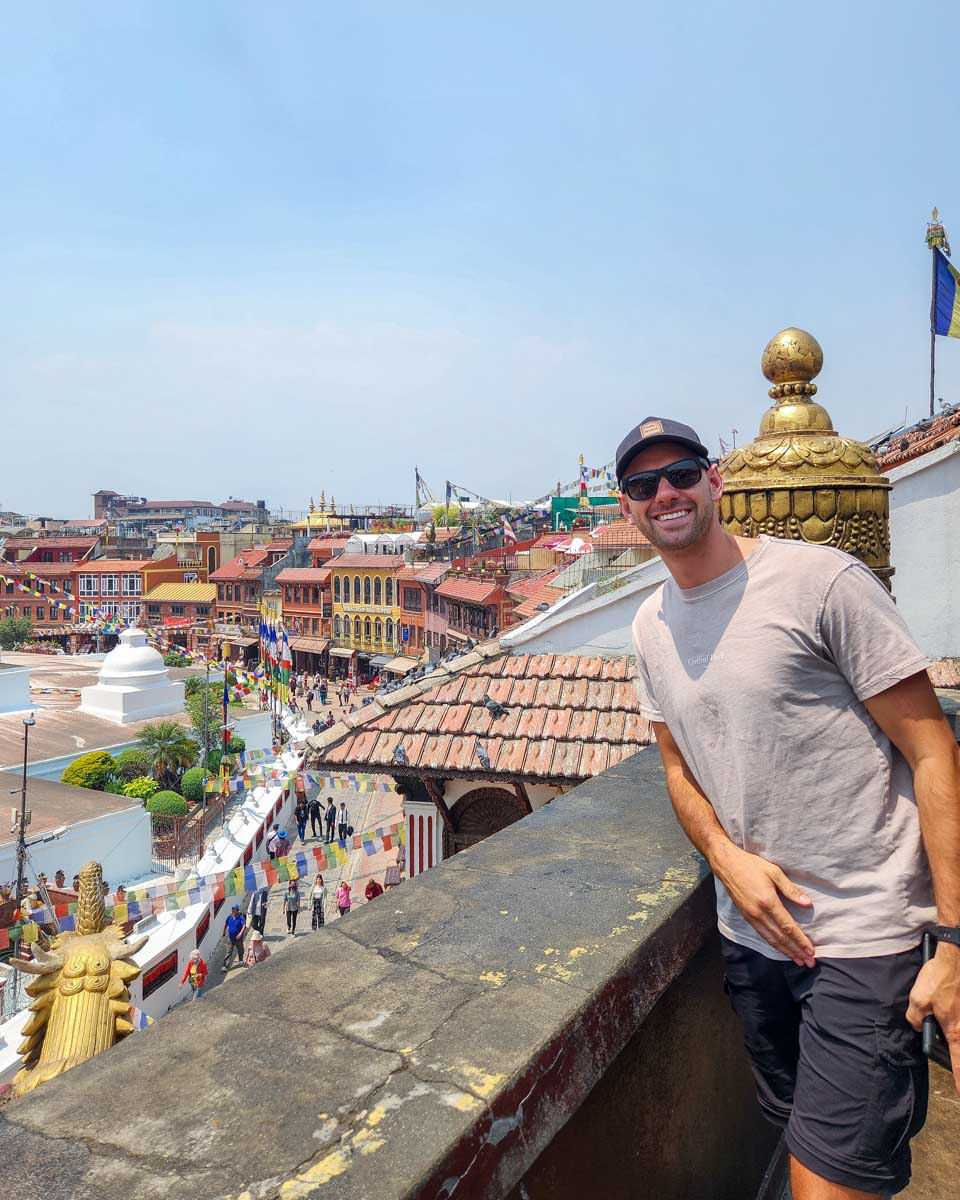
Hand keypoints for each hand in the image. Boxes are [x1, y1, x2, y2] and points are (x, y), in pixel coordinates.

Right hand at [711, 842, 815, 966]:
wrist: (726, 864)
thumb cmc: (751, 865)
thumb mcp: (774, 872)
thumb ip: (791, 890)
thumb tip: (808, 904)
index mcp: (768, 901)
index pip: (788, 927)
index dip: (801, 941)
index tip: (812, 952)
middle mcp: (759, 913)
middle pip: (781, 937)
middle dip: (796, 951)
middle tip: (810, 963)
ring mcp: (751, 916)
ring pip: (771, 939)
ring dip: (786, 951)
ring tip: (798, 960)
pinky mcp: (746, 917)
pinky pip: (762, 935)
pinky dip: (773, 944)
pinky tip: (781, 949)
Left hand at [907, 942, 959, 1092]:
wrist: (955, 957)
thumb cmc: (940, 979)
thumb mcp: (917, 1001)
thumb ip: (916, 1018)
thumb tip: (918, 1024)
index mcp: (955, 1031)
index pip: (959, 1064)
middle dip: (957, 1059)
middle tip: (954, 1068)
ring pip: (959, 1032)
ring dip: (951, 1032)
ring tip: (939, 1009)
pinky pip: (958, 1019)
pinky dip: (951, 1018)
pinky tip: (943, 1004)